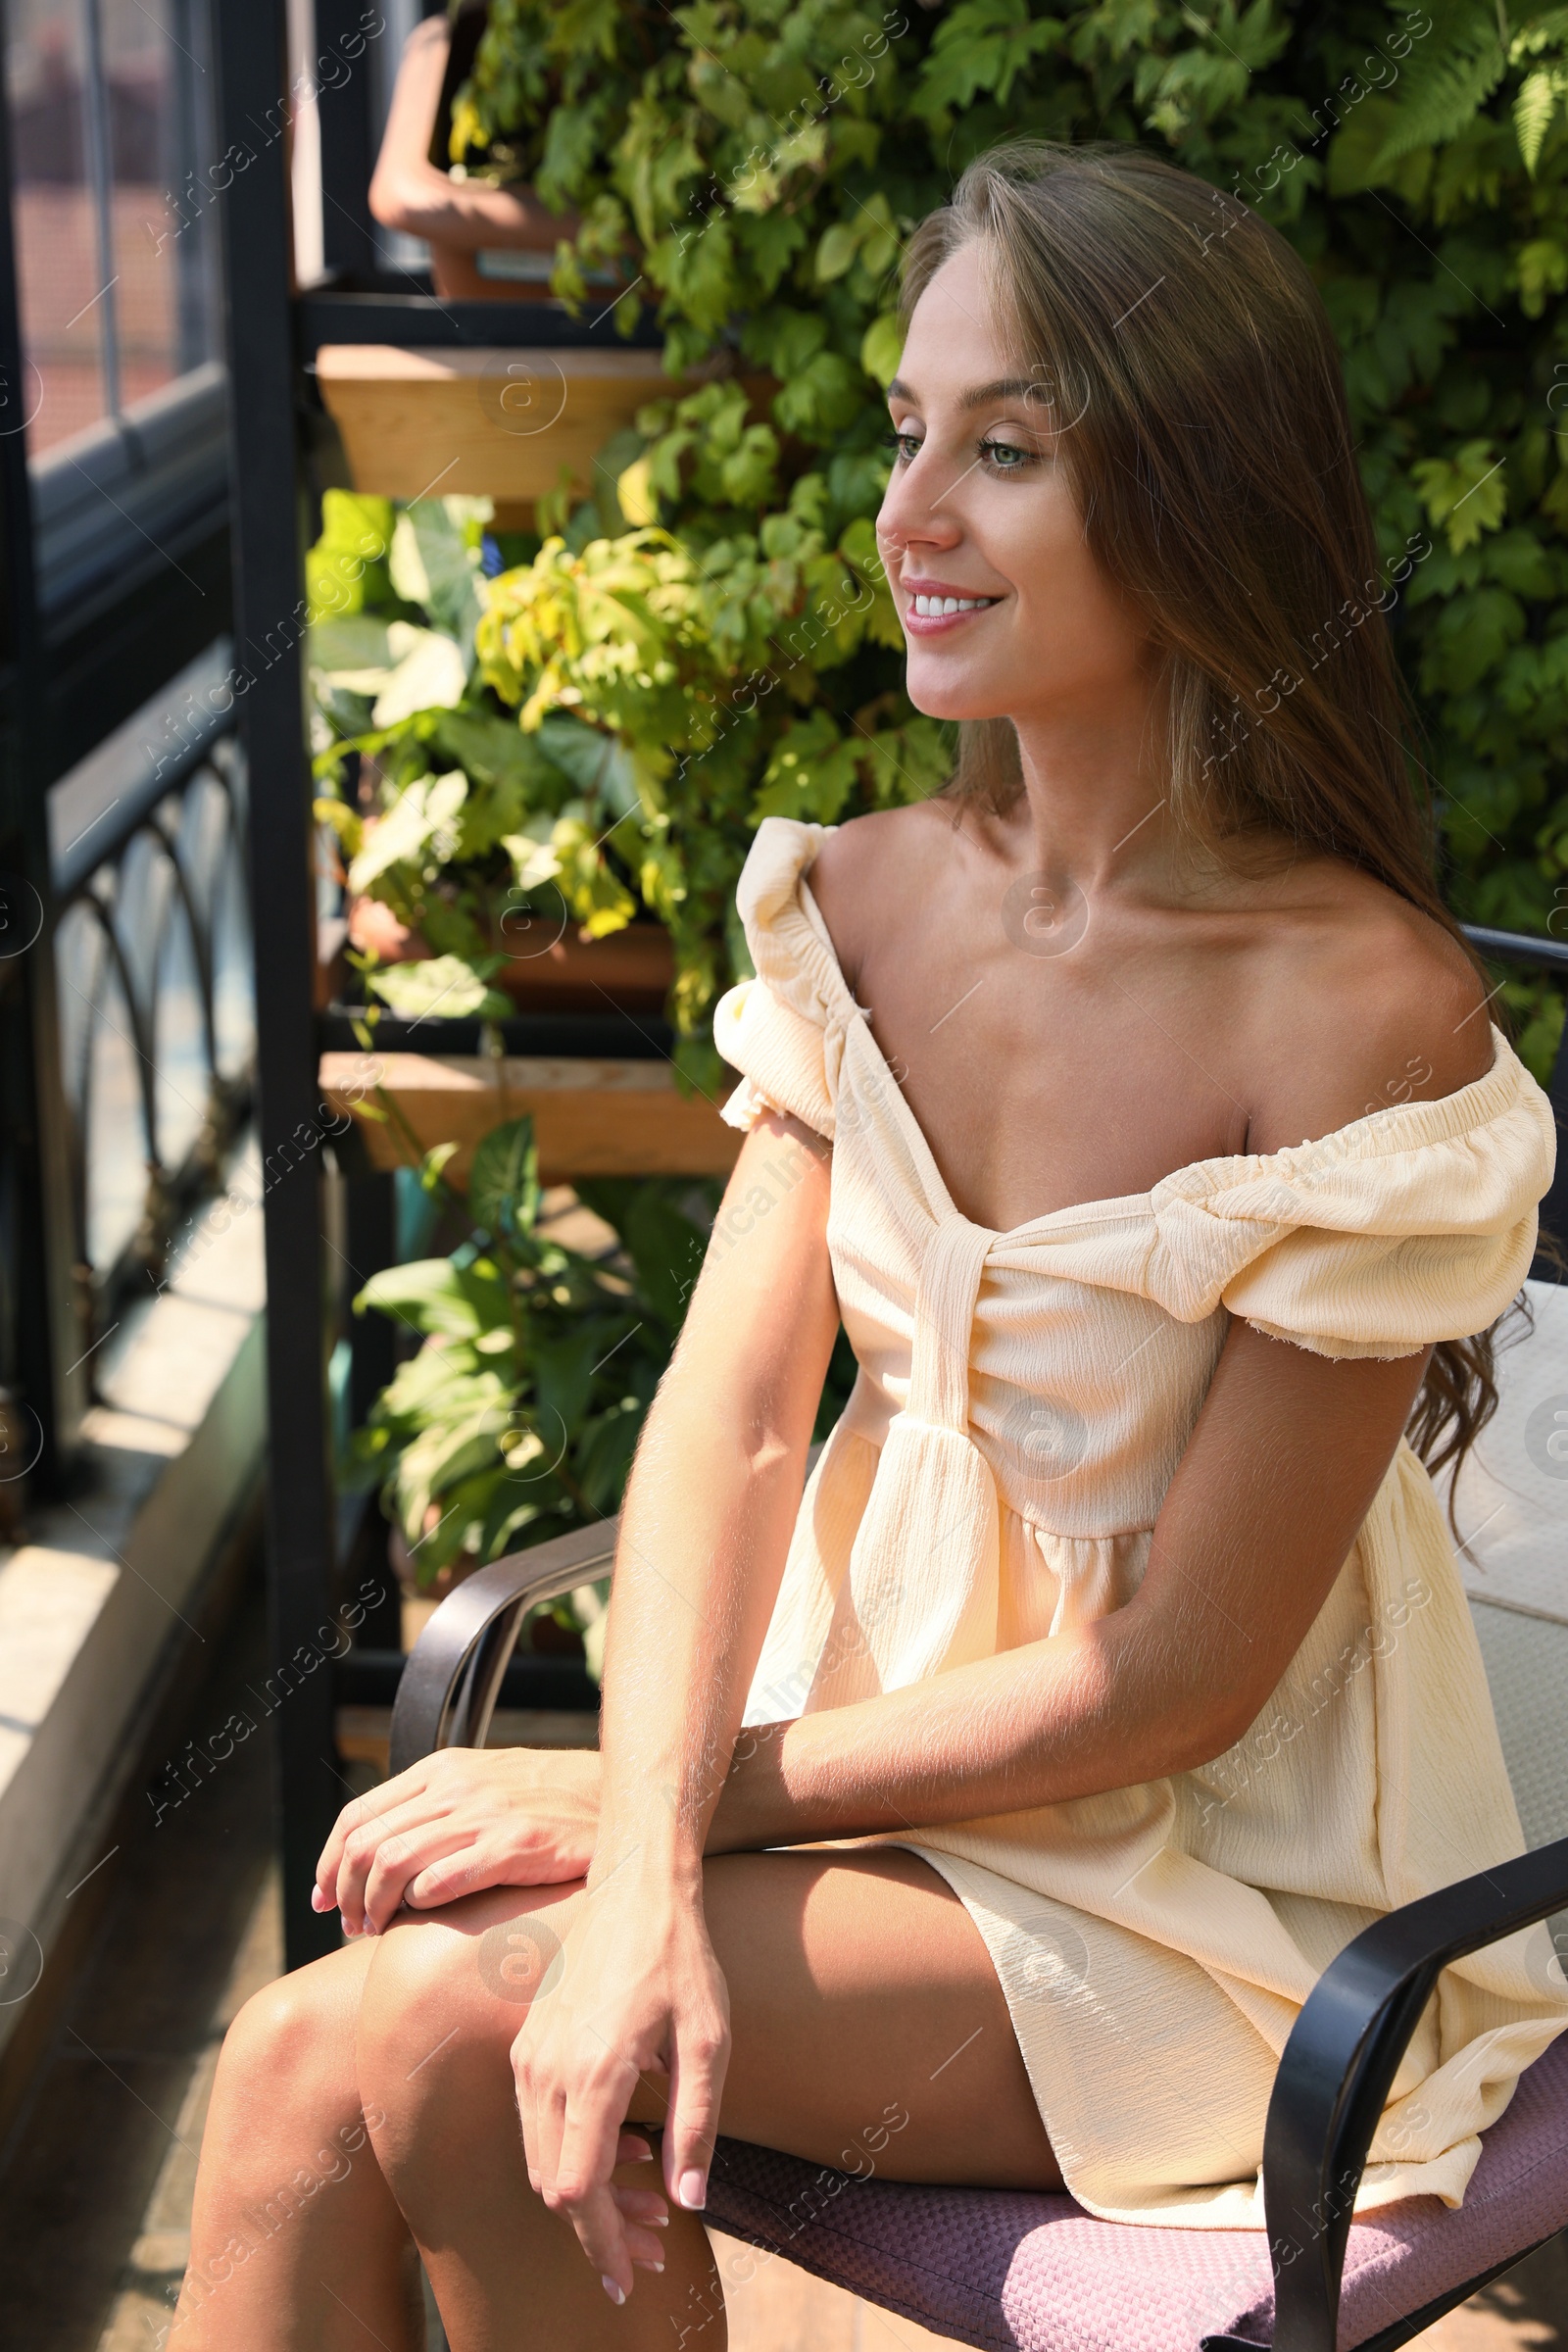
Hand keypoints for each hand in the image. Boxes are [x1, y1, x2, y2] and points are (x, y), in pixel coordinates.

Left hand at [313, 1746, 600, 1935]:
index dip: (327, 1862)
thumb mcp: (483, 1784)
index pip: (358, 1815)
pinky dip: (419, 1905)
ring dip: (374, 1907)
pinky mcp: (516, 1843)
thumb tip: (378, 1853)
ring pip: (394, 1864)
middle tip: (351, 1926)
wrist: (614, 1795)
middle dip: (345, 1893)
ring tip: (376, 1931)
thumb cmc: (545, 1803)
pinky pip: (444, 1880)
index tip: (323, 1899)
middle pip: (367, 1843)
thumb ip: (435, 1807)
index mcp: (441, 1769)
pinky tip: (422, 1920)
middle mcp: (456, 1786)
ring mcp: (486, 1813)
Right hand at [514, 1860, 728, 2303]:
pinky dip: (569, 2155)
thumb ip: (696, 2125)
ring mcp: (530, 2055)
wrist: (635, 1886)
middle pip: (552, 2185)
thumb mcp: (709, 2041)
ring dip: (583, 2199)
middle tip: (648, 2258)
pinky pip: (536, 2122)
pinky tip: (625, 2149)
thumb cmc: (681, 1959)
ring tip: (644, 2212)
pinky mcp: (528, 2043)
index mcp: (593, 2073)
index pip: (578, 2192)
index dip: (601, 2247)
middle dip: (597, 2233)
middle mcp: (547, 2070)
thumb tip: (690, 2201)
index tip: (626, 2283)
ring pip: (540, 2158)